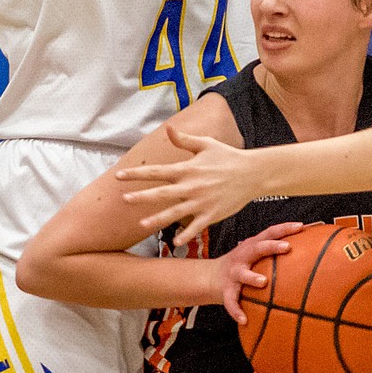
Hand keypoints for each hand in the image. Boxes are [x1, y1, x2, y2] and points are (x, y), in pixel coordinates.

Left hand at [116, 126, 262, 241]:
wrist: (252, 173)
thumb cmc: (228, 157)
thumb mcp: (206, 144)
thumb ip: (184, 139)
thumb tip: (168, 129)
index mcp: (187, 169)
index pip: (156, 172)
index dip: (136, 174)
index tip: (119, 176)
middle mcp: (191, 186)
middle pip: (161, 193)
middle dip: (141, 196)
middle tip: (124, 199)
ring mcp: (201, 202)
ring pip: (175, 213)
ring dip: (158, 219)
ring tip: (142, 225)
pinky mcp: (212, 214)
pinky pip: (196, 227)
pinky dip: (186, 235)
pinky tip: (175, 243)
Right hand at [215, 224, 301, 323]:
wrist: (212, 276)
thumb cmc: (245, 264)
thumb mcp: (257, 253)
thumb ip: (276, 251)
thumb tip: (310, 252)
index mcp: (253, 245)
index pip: (270, 232)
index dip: (285, 228)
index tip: (301, 227)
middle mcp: (243, 256)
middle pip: (257, 248)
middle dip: (271, 246)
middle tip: (288, 247)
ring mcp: (233, 273)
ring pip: (242, 274)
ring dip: (252, 277)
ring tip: (263, 282)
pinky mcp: (226, 290)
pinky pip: (230, 301)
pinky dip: (236, 310)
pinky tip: (244, 320)